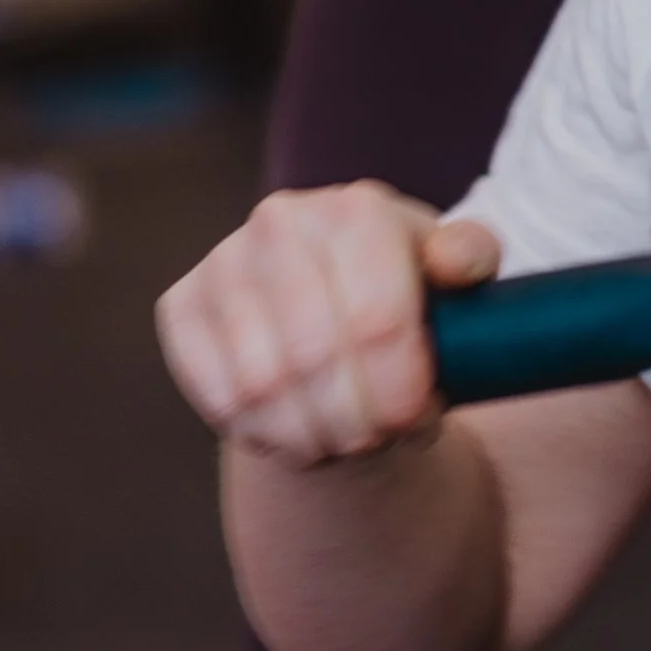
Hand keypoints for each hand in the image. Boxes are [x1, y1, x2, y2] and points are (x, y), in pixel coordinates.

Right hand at [158, 183, 500, 466]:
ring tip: (342, 440)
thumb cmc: (404, 299)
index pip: (377, 321)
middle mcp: (282, 222)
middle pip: (317, 360)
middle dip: (356, 421)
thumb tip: (454, 264)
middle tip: (377, 439)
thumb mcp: (453, 280)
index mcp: (359, 210)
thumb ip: (470, 263)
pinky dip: (262, 432)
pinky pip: (218, 395)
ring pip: (263, 387)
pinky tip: (293, 430)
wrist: (331, 312)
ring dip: (310, 436)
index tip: (417, 421)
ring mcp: (224, 261)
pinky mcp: (180, 305)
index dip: (400, 390)